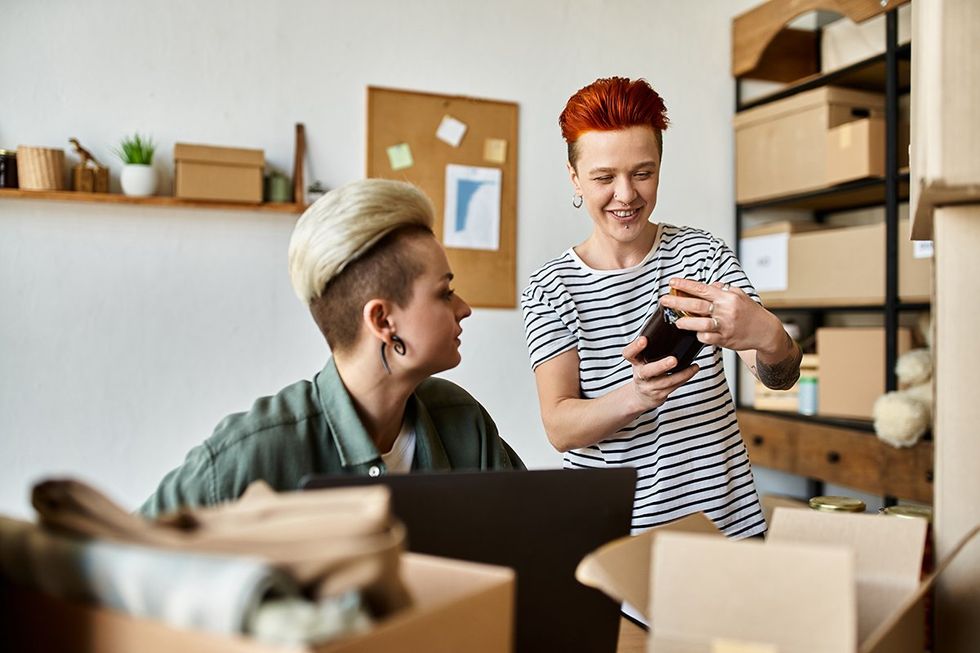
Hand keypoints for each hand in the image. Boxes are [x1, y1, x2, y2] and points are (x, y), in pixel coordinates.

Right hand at [622, 336, 699, 411]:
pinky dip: (685, 377)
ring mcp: (649, 386)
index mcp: (635, 362)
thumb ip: (652, 346)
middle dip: (661, 366)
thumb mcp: (644, 359)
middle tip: (673, 360)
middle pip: (647, 371)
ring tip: (693, 366)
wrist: (642, 396)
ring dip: (681, 374)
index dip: (635, 347)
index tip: (644, 339)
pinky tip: (693, 370)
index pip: (629, 354)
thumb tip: (670, 321)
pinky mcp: (659, 395)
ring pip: (665, 382)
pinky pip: (673, 386)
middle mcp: (640, 375)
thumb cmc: (647, 371)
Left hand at [659, 278, 783, 353]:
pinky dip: (700, 335)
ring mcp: (725, 326)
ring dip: (686, 322)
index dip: (685, 285)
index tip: (672, 282)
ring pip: (701, 324)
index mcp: (727, 297)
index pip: (702, 289)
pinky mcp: (725, 340)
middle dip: (678, 302)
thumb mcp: (739, 296)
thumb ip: (723, 290)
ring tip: (676, 321)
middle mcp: (725, 310)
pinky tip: (695, 333)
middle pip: (697, 305)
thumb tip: (710, 284)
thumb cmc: (750, 312)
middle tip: (664, 300)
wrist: (766, 331)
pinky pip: (708, 338)